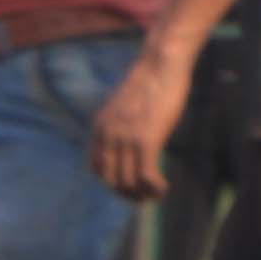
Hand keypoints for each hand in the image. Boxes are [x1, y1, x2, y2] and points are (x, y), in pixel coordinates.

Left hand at [90, 33, 195, 198]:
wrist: (161, 63)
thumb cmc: (150, 82)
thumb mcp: (127, 105)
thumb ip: (122, 123)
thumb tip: (130, 137)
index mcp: (101, 127)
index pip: (96, 168)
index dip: (113, 182)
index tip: (131, 184)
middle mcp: (108, 135)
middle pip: (111, 180)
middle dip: (128, 194)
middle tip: (146, 196)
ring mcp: (126, 137)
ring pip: (128, 183)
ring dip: (143, 195)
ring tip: (157, 193)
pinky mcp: (147, 139)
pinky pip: (146, 176)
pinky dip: (155, 188)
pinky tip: (164, 187)